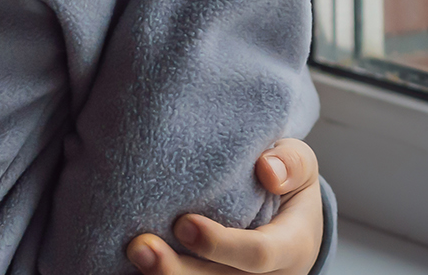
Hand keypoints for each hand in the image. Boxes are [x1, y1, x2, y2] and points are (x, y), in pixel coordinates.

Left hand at [126, 138, 323, 274]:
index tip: (183, 223)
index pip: (258, 255)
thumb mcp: (302, 166)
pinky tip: (126, 267)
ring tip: (130, 254)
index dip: (219, 244)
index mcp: (290, 248)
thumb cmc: (289, 187)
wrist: (290, 223)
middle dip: (175, 270)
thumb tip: (267, 169)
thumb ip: (291, 163)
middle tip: (139, 246)